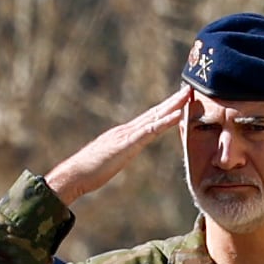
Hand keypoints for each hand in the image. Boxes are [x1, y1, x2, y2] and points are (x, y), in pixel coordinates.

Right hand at [43, 84, 196, 206]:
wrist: (74, 175)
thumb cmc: (88, 171)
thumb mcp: (109, 160)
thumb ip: (119, 153)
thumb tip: (124, 153)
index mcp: (124, 134)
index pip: (149, 119)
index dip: (165, 109)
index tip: (179, 100)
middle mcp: (127, 130)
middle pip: (154, 112)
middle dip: (173, 101)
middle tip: (189, 88)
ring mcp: (127, 135)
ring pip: (155, 117)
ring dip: (173, 105)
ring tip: (188, 95)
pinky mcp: (128, 143)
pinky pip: (150, 130)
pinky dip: (165, 121)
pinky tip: (178, 114)